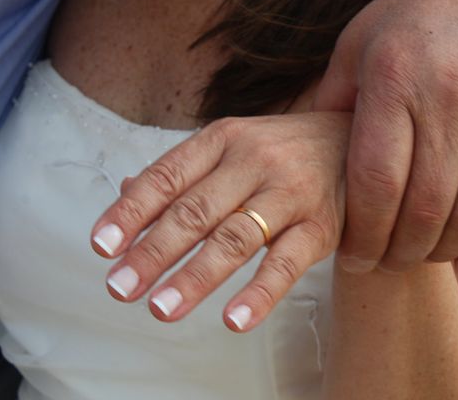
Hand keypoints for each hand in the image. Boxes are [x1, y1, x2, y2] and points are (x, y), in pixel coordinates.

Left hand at [90, 112, 350, 330]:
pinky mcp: (322, 223)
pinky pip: (287, 261)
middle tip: (121, 287)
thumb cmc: (284, 149)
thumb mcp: (234, 144)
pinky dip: (260, 292)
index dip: (132, 212)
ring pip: (236, 237)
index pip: (168, 175)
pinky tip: (235, 319)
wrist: (355, 141)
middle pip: (195, 211)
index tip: (103, 247)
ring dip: (196, 275)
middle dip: (153, 253)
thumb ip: (184, 170)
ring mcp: (290, 191)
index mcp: (225, 138)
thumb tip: (126, 195)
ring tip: (162, 308)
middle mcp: (255, 160)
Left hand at [311, 0, 457, 274]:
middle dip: (399, 252)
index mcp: (397, 80)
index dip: (363, 234)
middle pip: (424, 207)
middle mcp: (452, 98)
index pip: (376, 182)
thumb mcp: (359, 43)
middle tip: (385, 265)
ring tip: (421, 259)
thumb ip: (333, 103)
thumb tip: (308, 162)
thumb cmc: (417, 12)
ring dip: (443, 251)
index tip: (354, 260)